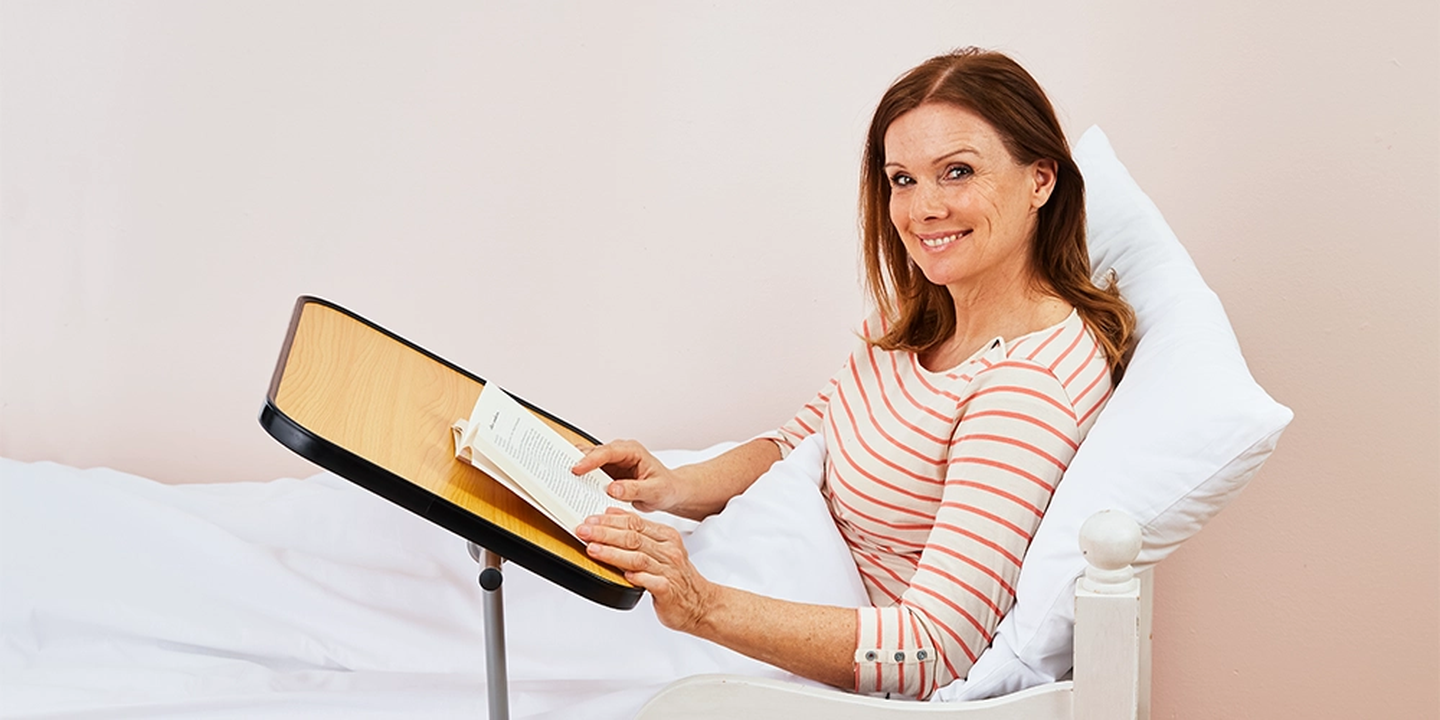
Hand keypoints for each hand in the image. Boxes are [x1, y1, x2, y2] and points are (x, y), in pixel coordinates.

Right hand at [571, 439, 683, 513]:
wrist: (669, 491)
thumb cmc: (665, 488)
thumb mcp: (654, 491)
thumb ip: (634, 489)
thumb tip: (613, 489)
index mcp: (632, 451)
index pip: (608, 452)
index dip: (590, 460)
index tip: (577, 469)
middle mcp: (619, 453)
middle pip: (593, 453)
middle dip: (576, 461)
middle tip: (560, 472)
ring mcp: (611, 462)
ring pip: (588, 461)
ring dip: (575, 470)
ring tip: (560, 479)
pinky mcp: (607, 473)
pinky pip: (590, 474)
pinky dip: (580, 479)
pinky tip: (571, 487)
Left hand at [576, 508, 716, 633]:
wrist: (700, 604)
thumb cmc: (676, 577)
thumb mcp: (660, 548)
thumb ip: (639, 532)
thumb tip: (612, 513)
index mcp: (666, 537)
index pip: (635, 522)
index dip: (610, 520)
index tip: (590, 519)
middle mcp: (669, 551)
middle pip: (633, 537)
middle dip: (605, 533)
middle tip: (584, 531)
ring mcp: (669, 570)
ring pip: (637, 557)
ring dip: (612, 553)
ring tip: (592, 549)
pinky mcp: (668, 590)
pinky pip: (650, 581)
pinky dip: (636, 577)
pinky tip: (623, 574)